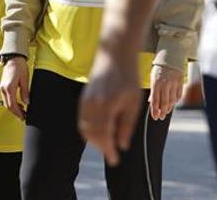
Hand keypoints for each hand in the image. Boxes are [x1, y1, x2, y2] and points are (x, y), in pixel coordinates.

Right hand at [0, 56, 29, 119]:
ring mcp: (2, 87)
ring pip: (6, 103)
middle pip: (8, 106)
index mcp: (9, 88)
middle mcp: (3, 89)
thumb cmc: (19, 66)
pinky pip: (6, 98)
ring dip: (13, 108)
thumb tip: (27, 102)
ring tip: (22, 111)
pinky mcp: (3, 86)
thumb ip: (25, 92)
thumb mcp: (25, 80)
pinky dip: (11, 103)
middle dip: (15, 113)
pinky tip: (18, 103)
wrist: (13, 58)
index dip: (18, 113)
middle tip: (23, 116)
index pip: (12, 105)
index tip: (23, 117)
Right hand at [78, 51, 141, 165]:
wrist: (115, 55)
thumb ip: (127, 125)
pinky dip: (87, 130)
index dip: (108, 150)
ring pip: (85, 128)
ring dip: (93, 140)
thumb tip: (123, 145)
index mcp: (108, 106)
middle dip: (101, 147)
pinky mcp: (83, 98)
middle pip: (92, 134)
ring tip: (106, 145)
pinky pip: (82, 120)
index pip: (105, 135)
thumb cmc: (128, 78)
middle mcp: (93, 104)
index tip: (114, 160)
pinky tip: (98, 133)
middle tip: (111, 154)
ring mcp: (86, 100)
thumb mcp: (134, 102)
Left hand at [148, 65, 182, 120]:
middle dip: (162, 112)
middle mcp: (165, 84)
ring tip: (165, 112)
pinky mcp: (180, 83)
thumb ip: (153, 90)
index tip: (154, 117)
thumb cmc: (159, 68)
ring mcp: (174, 84)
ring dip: (168, 108)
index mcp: (156, 83)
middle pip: (164, 103)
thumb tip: (152, 102)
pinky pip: (179, 96)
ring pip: (172, 101)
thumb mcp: (152, 77)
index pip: (155, 101)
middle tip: (160, 117)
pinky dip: (175, 101)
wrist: (170, 57)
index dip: (155, 111)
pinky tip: (172, 103)